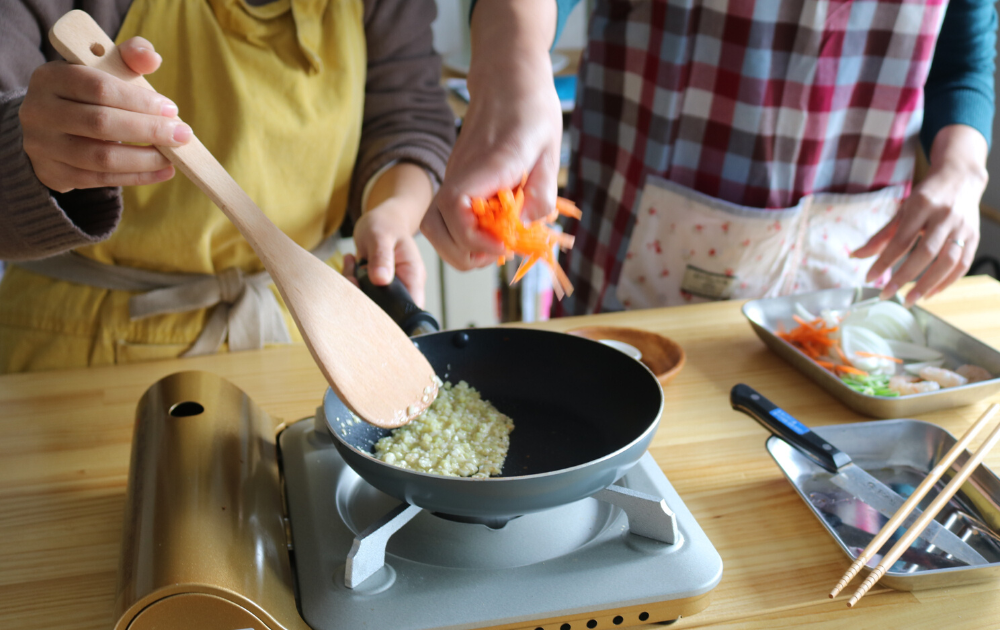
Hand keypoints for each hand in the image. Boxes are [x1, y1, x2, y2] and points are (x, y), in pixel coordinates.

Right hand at [18, 37, 190, 192]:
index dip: (140, 100)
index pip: (100, 88)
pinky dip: (138, 177)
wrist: (48, 126)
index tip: (171, 109)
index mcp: (51, 78)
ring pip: (102, 157)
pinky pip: (101, 179)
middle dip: (149, 130)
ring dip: (145, 159)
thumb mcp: (103, 67)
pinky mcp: (54, 173)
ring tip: (174, 156)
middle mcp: (40, 112)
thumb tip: (151, 58)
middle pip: (101, 123)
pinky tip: (163, 171)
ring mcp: (44, 146)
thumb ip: (130, 56)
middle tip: (182, 135)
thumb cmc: (86, 93)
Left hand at [344, 199, 426, 306]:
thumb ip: (382, 257)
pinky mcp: (375, 288)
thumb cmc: (387, 225)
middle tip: (353, 276)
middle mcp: (404, 287)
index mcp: (413, 277)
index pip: (410, 308)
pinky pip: (360, 293)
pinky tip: (352, 262)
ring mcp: (389, 289)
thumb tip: (381, 279)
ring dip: (354, 287)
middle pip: (386, 311)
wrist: (383, 220)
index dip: (391, 314)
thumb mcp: (382, 236)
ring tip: (353, 263)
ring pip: (369, 303)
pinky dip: (351, 281)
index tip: (367, 299)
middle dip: (364, 298)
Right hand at [422, 0, 561, 270]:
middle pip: (435, 225)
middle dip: (464, 253)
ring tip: (494, 246)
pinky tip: (492, 230)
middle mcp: (460, 173)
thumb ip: (542, 188)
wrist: (507, 79)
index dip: (474, 237)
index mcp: (486, 164)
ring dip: (460, 247)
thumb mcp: (550, 148)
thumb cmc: (531, 109)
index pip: (456, 208)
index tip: (503, 246)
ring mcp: (454, 176)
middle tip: (499, 252)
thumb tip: (530, 222)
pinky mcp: (456, 180)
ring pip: (435, 224)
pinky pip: (447, 215)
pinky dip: (464, 234)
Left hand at [853, 125, 986, 304]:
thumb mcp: (902, 210)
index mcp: (922, 206)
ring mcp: (962, 227)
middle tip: (887, 294)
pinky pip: (963, 264)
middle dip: (905, 277)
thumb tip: (856, 256)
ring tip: (911, 299)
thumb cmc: (927, 197)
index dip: (884, 261)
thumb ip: (882, 235)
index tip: (869, 278)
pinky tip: (931, 292)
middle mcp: (944, 216)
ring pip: (948, 261)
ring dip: (928, 284)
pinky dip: (948, 281)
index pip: (901, 240)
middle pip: (926, 252)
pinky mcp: (975, 236)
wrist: (960, 178)